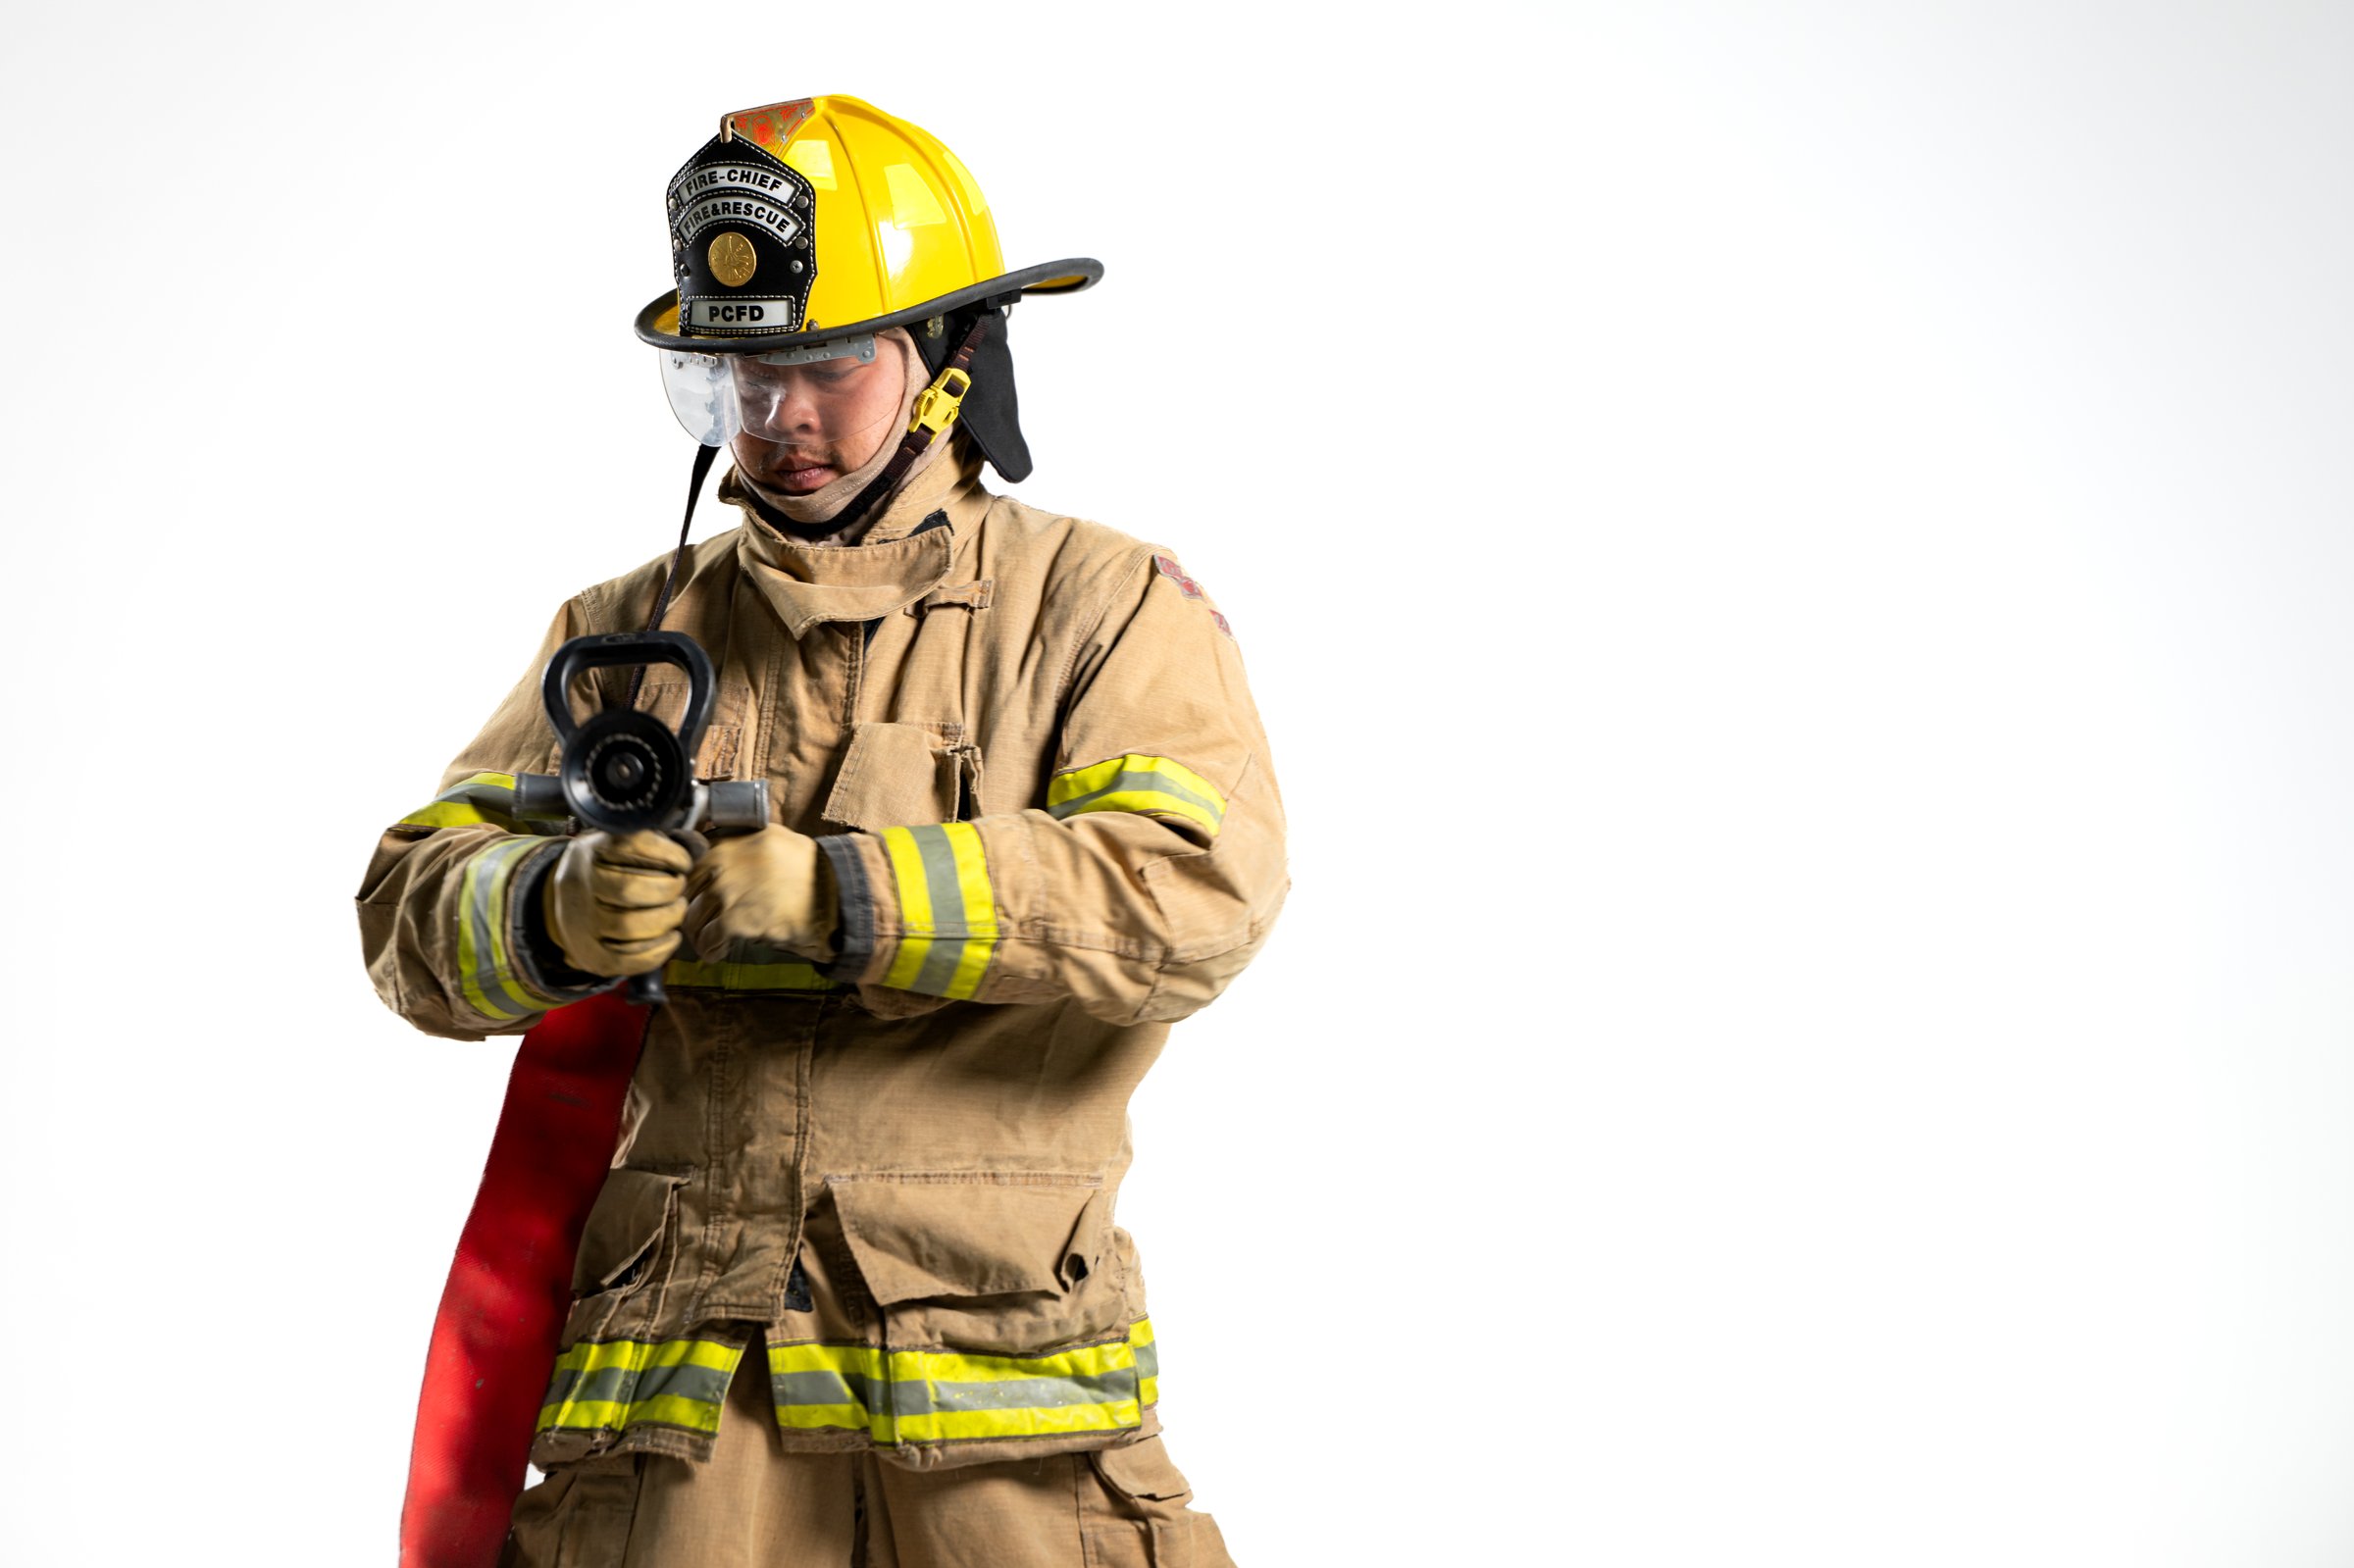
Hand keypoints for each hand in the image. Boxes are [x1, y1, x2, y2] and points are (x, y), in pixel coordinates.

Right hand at [543, 830, 693, 976]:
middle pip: (629, 889)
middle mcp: (579, 886)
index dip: (667, 853)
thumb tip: (698, 847)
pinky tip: (671, 938)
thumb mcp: (622, 847)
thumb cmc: (607, 871)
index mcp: (591, 852)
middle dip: (667, 889)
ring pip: (628, 926)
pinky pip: (625, 959)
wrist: (564, 905)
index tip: (684, 862)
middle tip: (680, 888)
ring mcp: (581, 924)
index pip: (630, 847)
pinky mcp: (590, 955)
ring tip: (677, 910)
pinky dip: (658, 951)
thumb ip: (659, 844)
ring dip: (665, 919)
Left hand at [682, 825, 836, 962]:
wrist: (835, 894)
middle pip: (689, 890)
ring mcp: (727, 889)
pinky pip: (708, 938)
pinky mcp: (734, 919)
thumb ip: (744, 845)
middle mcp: (723, 859)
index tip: (698, 897)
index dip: (693, 884)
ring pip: (694, 916)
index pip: (693, 862)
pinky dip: (710, 949)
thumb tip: (718, 857)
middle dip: (692, 909)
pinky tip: (716, 953)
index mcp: (732, 839)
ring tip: (707, 942)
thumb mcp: (775, 840)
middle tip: (700, 923)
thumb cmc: (812, 870)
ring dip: (698, 933)